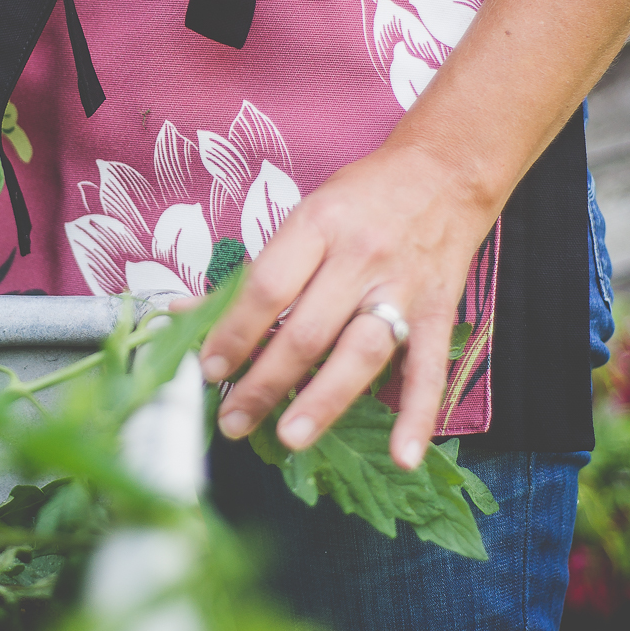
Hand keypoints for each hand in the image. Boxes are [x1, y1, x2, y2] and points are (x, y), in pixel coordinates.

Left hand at [195, 143, 495, 469]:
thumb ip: (251, 272)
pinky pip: (429, 371)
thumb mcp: (302, 217)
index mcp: (319, 226)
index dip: (234, 331)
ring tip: (288, 438)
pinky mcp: (440, 314)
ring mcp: (404, 289)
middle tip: (232, 419)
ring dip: (323, 401)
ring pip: (361, 353)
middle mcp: (361, 257)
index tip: (208, 368)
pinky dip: (418, 416)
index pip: (268, 288)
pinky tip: (402, 457)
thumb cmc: (361, 198)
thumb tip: (184, 312)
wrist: (445, 173)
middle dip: (265, 381)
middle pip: (308, 330)